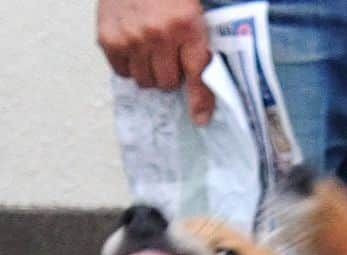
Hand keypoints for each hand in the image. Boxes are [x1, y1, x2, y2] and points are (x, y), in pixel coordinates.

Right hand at [97, 0, 214, 124]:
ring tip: (150, 49)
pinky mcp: (108, 38)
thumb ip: (199, 43)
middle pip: (167, 83)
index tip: (200, 118)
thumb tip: (203, 88)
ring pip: (145, 82)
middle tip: (169, 55)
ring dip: (150, 71)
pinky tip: (133, 46)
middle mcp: (158, 34)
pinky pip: (122, 72)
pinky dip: (129, 64)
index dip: (199, 100)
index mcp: (186, 25)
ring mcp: (131, 37)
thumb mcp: (192, 9)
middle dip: (170, 74)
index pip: (196, 75)